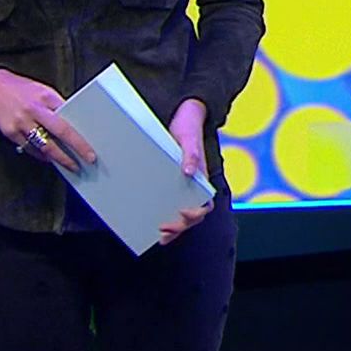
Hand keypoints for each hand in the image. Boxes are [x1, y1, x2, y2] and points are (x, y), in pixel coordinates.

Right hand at [0, 69, 97, 172]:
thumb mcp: (42, 91)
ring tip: (71, 165)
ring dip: (60, 158)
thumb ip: (56, 106)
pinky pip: (30, 148)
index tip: (91, 146)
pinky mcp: (10, 132)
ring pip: (45, 145)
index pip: (68, 117)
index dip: (81, 134)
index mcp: (46, 97)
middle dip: (77, 147)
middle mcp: (34, 109)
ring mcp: (21, 122)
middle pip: (61, 131)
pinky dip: (42, 155)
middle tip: (88, 159)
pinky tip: (51, 159)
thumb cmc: (21, 90)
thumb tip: (73, 123)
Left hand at [158, 99, 213, 244]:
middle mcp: (191, 187)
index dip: (195, 215)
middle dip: (178, 227)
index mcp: (201, 179)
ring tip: (157, 234)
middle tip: (162, 230)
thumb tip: (189, 172)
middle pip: (190, 217)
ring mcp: (178, 187)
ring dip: (170, 228)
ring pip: (178, 215)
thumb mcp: (190, 138)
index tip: (183, 214)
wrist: (181, 116)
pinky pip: (163, 203)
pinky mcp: (165, 183)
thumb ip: (191, 154)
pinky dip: (158, 215)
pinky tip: (145, 218)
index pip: (205, 206)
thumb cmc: (189, 128)